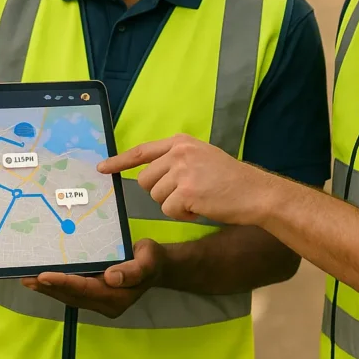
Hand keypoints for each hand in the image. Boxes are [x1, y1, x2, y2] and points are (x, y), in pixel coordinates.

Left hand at [21, 239, 165, 317]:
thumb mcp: (147, 260)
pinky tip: (42, 280)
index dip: (64, 282)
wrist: (155, 265)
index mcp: (117, 298)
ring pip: (69, 296)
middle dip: (49, 287)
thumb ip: (132, 270)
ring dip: (48, 289)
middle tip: (27, 277)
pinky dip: (56, 286)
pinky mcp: (94, 294)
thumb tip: (111, 277)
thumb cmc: (151, 259)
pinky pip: (72, 292)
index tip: (44, 275)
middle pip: (73, 296)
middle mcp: (106, 304)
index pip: (86, 290)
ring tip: (27, 279)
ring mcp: (99, 301)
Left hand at [98, 134, 269, 225]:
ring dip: (174, 205)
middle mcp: (179, 152)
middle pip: (145, 180)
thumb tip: (148, 174)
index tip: (102, 168)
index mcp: (181, 142)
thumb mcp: (202, 157)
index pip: (142, 151)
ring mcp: (183, 170)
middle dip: (160, 193)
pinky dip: (183, 216)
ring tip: (198, 199)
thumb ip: (177, 160)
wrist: (257, 192)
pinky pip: (169, 211)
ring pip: (156, 197)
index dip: (119, 161)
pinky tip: (202, 208)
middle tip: (186, 195)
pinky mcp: (187, 191)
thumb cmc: (231, 180)